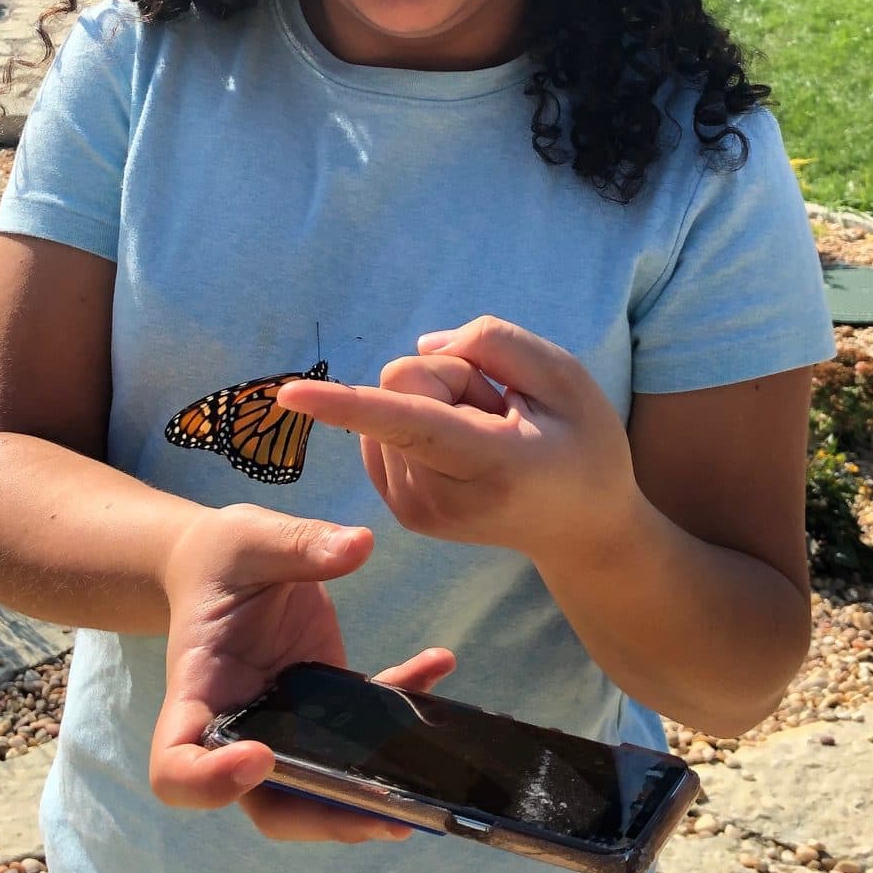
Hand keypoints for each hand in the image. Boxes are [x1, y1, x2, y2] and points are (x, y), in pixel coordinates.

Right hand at [149, 501, 455, 843]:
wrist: (232, 562)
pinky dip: (404, 708)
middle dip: (321, 817)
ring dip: (369, 800)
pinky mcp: (328, 707)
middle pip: (266, 802)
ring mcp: (287, 725)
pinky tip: (438, 664)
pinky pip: (366, 730)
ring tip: (423, 799)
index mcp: (198, 693)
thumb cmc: (223, 556)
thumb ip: (296, 544)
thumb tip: (358, 546)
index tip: (260, 756)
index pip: (177, 767)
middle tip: (379, 816)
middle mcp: (240, 726)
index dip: (210, 783)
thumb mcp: (249, 538)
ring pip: (321, 789)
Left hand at [277, 315, 640, 568]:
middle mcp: (441, 497)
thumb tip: (420, 349)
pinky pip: (379, 424)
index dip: (346, 404)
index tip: (289, 395)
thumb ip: (495, 343)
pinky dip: (419, 422)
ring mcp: (415, 509)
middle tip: (503, 411)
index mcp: (491, 464)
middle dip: (449, 375)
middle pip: (402, 383)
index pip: (408, 423)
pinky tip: (463, 447)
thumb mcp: (567, 377)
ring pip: (388, 400)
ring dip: (437, 401)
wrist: (581, 529)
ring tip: (489, 435)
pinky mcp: (400, 508)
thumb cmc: (584, 445)